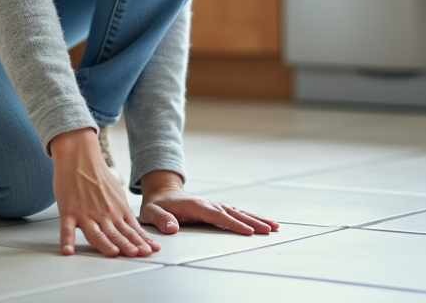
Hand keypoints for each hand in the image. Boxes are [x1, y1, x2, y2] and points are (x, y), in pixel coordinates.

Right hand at [50, 128, 160, 257]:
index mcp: (117, 210)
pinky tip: (68, 251)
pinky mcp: (68, 210)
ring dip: (105, 244)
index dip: (142, 241)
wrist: (79, 155)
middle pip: (117, 234)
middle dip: (128, 245)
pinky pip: (66, 229)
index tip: (151, 251)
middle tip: (138, 255)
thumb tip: (133, 226)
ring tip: (113, 254)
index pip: (132, 230)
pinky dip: (67, 240)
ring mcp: (85, 213)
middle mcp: (104, 213)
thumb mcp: (117, 193)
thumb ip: (123, 212)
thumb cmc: (97, 174)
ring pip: (96, 233)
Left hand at [139, 170, 278, 234]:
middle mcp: (209, 203)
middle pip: (234, 213)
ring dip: (256, 219)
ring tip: (274, 226)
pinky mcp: (218, 208)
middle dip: (252, 221)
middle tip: (270, 229)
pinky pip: (237, 213)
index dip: (233, 224)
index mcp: (195, 205)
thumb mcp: (151, 213)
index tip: (248, 232)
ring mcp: (215, 204)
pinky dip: (251, 217)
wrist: (162, 193)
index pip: (217, 216)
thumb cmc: (157, 206)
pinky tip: (264, 223)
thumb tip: (173, 228)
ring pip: (239, 212)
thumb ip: (161, 220)